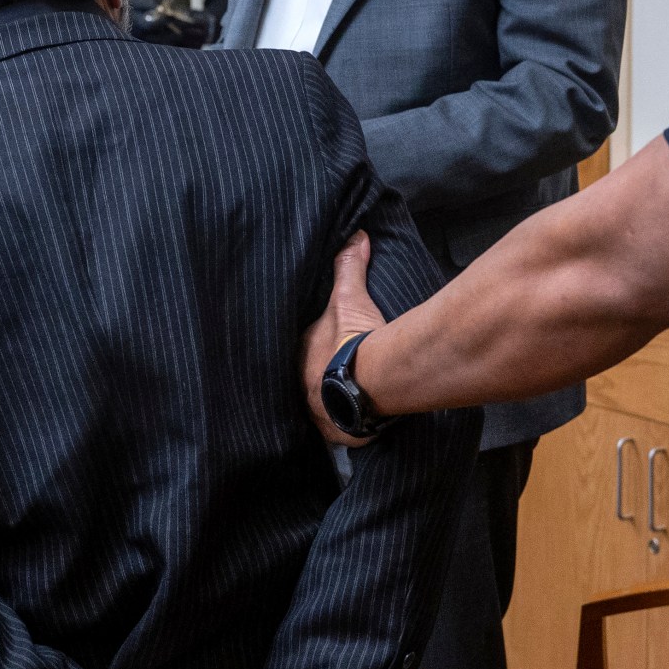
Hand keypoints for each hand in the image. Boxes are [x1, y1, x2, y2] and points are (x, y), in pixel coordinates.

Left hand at [303, 232, 386, 447]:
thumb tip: (355, 236)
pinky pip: (335, 429)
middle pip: (305, 380)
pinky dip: (342, 426)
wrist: (371, 380)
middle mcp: (298, 386)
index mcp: (297, 355)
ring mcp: (315, 412)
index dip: (312, 348)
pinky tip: (351, 422)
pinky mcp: (334, 432)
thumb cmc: (354, 339)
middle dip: (315, 377)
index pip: (300, 350)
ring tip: (343, 398)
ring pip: (317, 405)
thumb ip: (348, 267)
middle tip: (333, 374)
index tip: (325, 347)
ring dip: (327, 402)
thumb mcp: (349, 297)